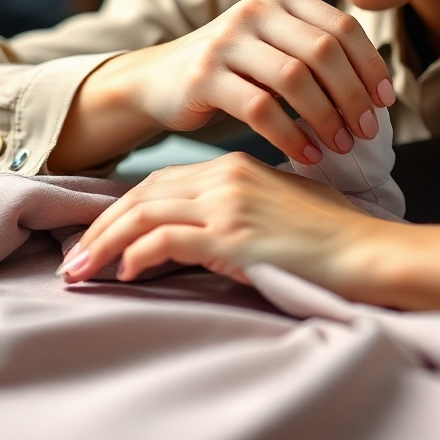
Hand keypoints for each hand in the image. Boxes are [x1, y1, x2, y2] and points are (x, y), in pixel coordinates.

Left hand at [58, 151, 380, 287]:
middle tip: (73, 257)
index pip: (162, 181)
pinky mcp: (233, 234)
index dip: (123, 207)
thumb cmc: (332, 233)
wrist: (366, 250)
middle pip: (144, 194)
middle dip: (100, 226)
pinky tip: (125, 274)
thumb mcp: (282, 203)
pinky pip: (166, 240)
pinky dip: (138, 255)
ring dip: (104, 243)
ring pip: (144, 213)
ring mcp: (228, 203)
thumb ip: (242, 203)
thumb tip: (209, 227)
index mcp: (235, 165)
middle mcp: (226, 177)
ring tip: (80, 270)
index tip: (99, 234)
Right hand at [68, 0, 394, 167]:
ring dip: (326, 118)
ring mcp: (227, 39)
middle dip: (353, 95)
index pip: (342, 26)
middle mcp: (256, 9)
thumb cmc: (234, 70)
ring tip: (341, 145)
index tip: (385, 102)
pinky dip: (290, 135)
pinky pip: (261, 108)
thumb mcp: (275, 45)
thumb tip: (380, 89)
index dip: (370, 65)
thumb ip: (317, 51)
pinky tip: (306, 154)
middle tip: (366, 131)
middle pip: (324, 51)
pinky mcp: (205, 75)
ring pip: (295, 78)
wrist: (159, 80)